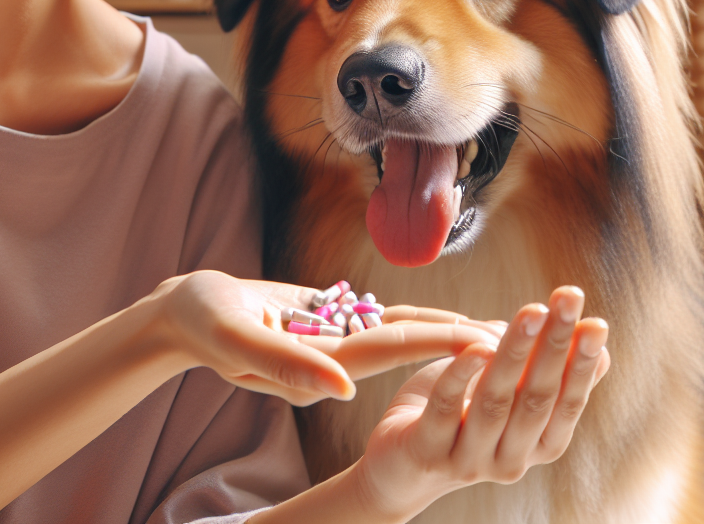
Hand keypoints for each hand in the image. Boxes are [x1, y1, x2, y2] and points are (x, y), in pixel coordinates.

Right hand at [148, 271, 511, 406]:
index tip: (490, 338)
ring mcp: (336, 346)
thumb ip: (283, 364)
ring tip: (502, 327)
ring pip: (404, 335)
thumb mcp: (233, 337)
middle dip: (462, 339)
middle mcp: (336, 362)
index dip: (441, 341)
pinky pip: (384, 323)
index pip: (392, 350)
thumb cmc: (200, 320)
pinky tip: (447, 318)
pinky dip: (420, 319)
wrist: (185, 315)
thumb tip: (342, 389)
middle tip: (517, 334)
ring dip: (450, 329)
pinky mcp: (332, 327)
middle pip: (411, 344)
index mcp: (319, 366)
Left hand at [351, 287, 609, 521]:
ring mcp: (469, 460)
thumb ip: (547, 376)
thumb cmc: (461, 416)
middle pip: (536, 398)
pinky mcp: (429, 453)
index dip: (583, 363)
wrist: (401, 467)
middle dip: (555, 344)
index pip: (568, 403)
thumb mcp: (509, 394)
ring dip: (516, 352)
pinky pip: (447, 409)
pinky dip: (462, 375)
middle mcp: (511, 460)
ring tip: (531, 311)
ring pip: (496, 402)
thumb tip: (601, 349)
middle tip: (567, 298)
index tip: (596, 322)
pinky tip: (477, 346)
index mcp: (536, 445)